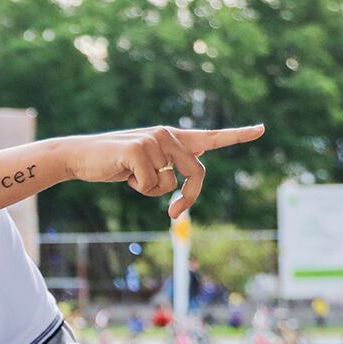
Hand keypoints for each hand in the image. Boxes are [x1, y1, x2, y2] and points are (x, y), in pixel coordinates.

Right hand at [59, 125, 264, 217]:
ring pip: (168, 183)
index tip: (261, 129)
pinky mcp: (140, 149)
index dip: (237, 136)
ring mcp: (155, 139)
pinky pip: (151, 185)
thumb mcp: (146, 167)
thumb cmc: (114, 164)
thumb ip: (168, 170)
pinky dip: (137, 187)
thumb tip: (182, 190)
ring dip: (148, 189)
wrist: (81, 156)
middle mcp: (169, 134)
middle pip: (195, 174)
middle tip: (173, 213)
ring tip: (129, 174)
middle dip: (186, 198)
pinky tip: (122, 173)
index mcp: (174, 137)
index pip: (211, 138)